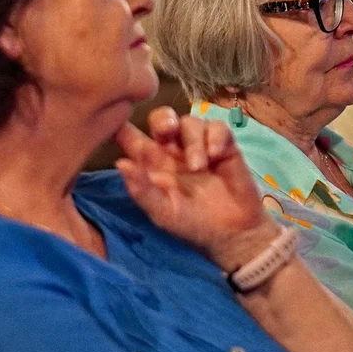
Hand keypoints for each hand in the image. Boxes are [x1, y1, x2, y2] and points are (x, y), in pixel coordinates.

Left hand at [115, 107, 276, 269]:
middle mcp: (173, 150)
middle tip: (168, 132)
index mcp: (152, 164)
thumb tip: (121, 163)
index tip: (118, 119)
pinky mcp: (224, 145)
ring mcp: (199, 146)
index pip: (131, 137)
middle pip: (162, 117)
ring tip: (199, 167)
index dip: (121, 123)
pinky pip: (218, 126)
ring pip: (190, 121)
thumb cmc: (193, 225)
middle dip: (163, 119)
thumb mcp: (163, 212)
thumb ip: (142, 190)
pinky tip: (216, 155)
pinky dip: (215, 137)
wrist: (234, 234)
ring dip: (194, 141)